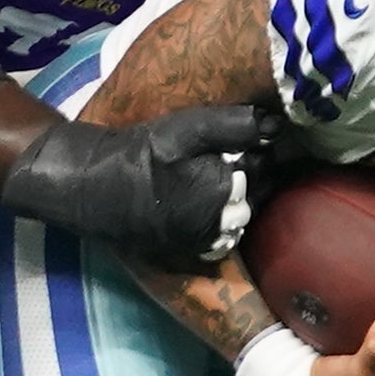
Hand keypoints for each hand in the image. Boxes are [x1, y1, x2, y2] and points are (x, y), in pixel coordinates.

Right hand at [0, 106, 279, 264]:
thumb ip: (237, 125)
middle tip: (236, 155)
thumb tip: (278, 125)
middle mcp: (222, 222)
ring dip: (242, 200)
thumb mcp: (189, 128)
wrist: (96, 187)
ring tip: (222, 178)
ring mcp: (207, 240)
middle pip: (258, 195)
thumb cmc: (143, 152)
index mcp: (227, 189)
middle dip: (253, 176)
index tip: (248, 138)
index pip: (265, 167)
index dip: (258, 150)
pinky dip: (226, 221)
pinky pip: (225, 236)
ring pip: (243, 218)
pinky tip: (212, 203)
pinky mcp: (192, 250)